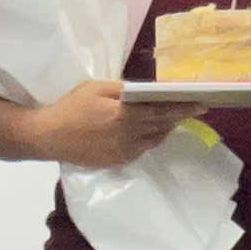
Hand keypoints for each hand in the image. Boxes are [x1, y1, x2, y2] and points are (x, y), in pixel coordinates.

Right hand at [29, 81, 204, 168]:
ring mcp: (123, 152)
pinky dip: (151, 139)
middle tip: (196, 109)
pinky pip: (141, 149)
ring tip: (174, 118)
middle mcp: (128, 136)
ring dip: (165, 129)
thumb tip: (144, 92)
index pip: (161, 110)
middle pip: (162, 126)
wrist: (48, 137)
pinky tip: (152, 131)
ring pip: (154, 140)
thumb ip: (122, 90)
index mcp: (123, 115)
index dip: (183, 107)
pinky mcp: (117, 161)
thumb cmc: (70, 107)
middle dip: (180, 117)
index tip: (202, 103)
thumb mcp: (95, 88)